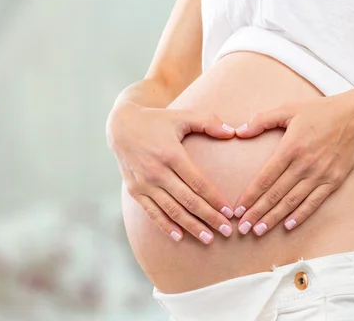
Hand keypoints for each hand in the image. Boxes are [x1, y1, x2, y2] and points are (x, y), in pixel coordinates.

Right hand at [107, 102, 235, 243]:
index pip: (198, 183)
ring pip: (172, 210)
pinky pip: (152, 212)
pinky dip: (165, 225)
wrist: (121, 126)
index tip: (229, 212)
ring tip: (208, 238)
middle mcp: (157, 171)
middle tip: (227, 231)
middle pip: (188, 200)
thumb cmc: (156, 120)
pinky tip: (179, 236)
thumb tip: (233, 132)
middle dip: (209, 217)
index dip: (215, 199)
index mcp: (171, 154)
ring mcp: (144, 183)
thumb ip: (208, 122)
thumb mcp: (182, 115)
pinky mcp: (134, 190)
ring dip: (191, 226)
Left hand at [232, 95, 353, 235]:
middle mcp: (304, 165)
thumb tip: (239, 131)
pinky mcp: (333, 181)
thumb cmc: (319, 111)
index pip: (266, 177)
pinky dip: (300, 215)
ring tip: (258, 230)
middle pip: (276, 194)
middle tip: (242, 228)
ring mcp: (320, 175)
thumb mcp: (288, 109)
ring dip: (274, 218)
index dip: (250, 195)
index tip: (238, 209)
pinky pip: (314, 202)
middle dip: (257, 212)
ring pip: (292, 202)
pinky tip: (287, 225)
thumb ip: (262, 119)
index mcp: (290, 148)